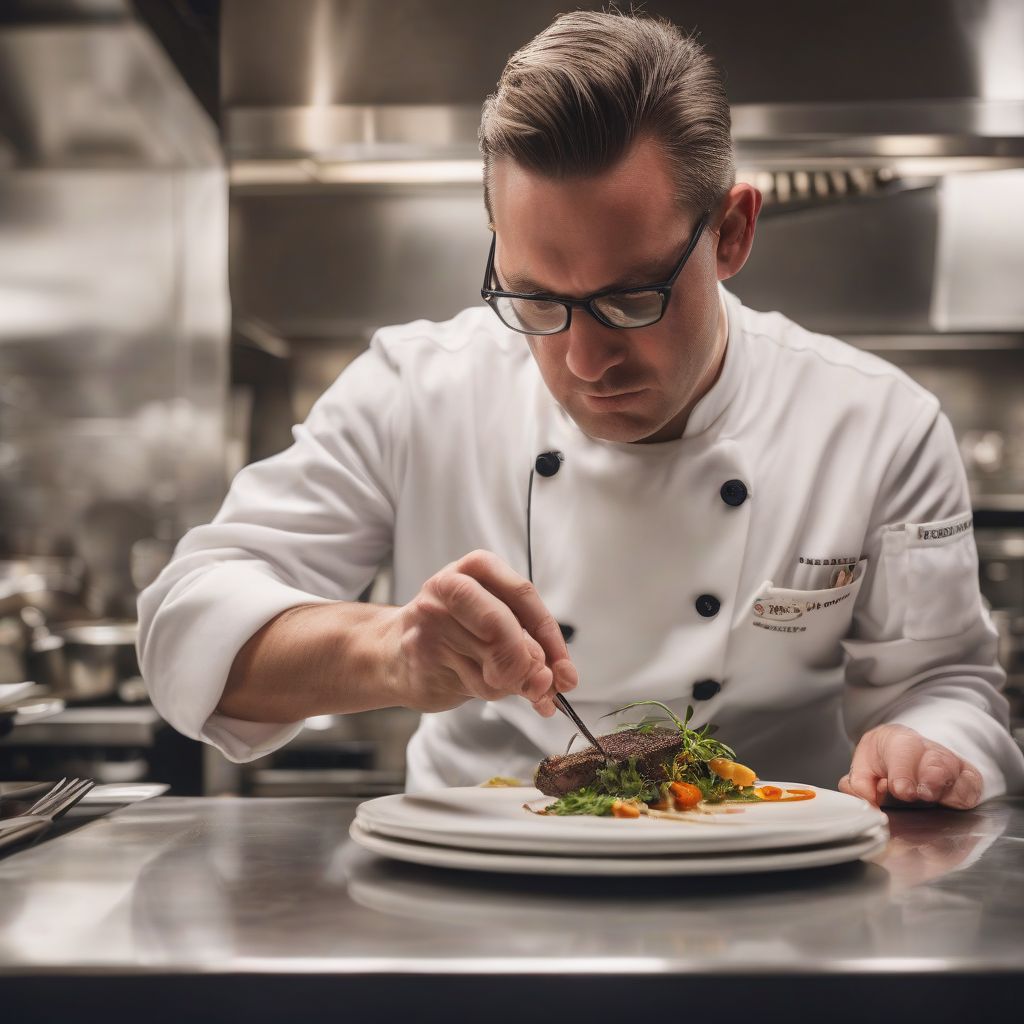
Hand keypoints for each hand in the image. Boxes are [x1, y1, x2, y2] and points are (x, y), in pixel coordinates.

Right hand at [381, 549, 578, 716]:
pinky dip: (487, 693)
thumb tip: (554, 678)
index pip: (524, 596)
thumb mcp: (495, 624)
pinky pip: (473, 683)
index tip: (565, 671)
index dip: (551, 640)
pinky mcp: (422, 653)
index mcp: (477, 567)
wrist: (392, 653)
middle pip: (504, 627)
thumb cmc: (453, 634)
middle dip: (529, 664)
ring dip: (508, 685)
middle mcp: (450, 586)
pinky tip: (475, 683)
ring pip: (491, 662)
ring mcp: (431, 619)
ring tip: (498, 680)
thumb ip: (529, 644)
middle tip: (542, 685)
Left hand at [838, 724, 981, 808]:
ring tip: (937, 800)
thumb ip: (859, 784)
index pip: (903, 749)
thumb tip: (864, 800)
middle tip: (924, 794)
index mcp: (897, 741)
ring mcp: (949, 763)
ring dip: (948, 789)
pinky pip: (972, 785)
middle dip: (931, 778)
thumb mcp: (864, 766)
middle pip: (935, 759)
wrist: (906, 753)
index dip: (903, 770)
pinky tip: (954, 804)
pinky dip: (965, 795)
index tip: (902, 790)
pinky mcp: (966, 777)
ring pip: (956, 771)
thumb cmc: (884, 761)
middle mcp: (927, 750)